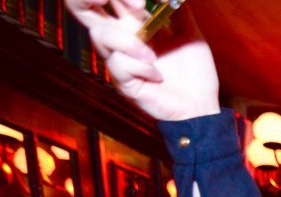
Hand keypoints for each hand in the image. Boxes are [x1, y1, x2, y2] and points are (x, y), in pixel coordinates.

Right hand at [64, 0, 219, 120]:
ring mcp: (117, 59)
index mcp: (131, 20)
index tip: (148, 1)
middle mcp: (119, 36)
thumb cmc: (193, 70)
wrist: (201, 104)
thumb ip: (176, 9)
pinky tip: (157, 74)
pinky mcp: (122, 82)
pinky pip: (118, 65)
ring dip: (130, 42)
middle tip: (126, 2)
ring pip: (99, 35)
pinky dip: (141, 67)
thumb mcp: (189, 31)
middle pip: (79, 6)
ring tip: (153, 56)